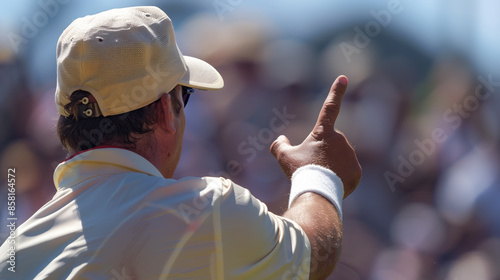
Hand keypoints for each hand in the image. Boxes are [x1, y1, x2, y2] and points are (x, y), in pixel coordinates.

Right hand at [270, 75, 361, 197]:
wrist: (317, 192)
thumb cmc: (300, 172)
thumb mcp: (284, 157)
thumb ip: (279, 146)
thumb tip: (281, 139)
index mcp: (323, 132)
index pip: (330, 107)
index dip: (336, 91)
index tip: (343, 77)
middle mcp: (340, 140)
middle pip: (330, 145)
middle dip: (324, 154)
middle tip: (313, 168)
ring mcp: (350, 155)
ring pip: (340, 159)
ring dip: (332, 166)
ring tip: (321, 179)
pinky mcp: (357, 171)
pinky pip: (348, 173)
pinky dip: (340, 178)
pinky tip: (331, 185)